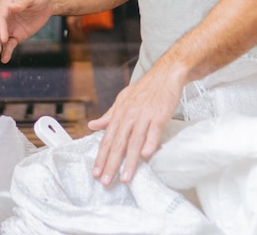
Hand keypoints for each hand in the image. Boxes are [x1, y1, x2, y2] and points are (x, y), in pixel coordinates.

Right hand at [0, 0, 52, 62]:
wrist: (47, 1)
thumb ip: (22, 2)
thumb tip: (11, 7)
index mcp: (6, 5)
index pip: (0, 18)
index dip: (1, 29)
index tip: (4, 39)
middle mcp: (5, 17)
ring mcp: (9, 27)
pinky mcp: (16, 35)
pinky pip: (10, 45)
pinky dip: (6, 52)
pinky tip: (4, 59)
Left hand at [87, 65, 182, 185]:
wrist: (165, 75)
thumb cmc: (144, 89)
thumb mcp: (123, 99)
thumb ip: (109, 115)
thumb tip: (92, 125)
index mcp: (120, 112)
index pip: (107, 138)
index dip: (101, 156)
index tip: (96, 172)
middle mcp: (130, 115)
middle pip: (118, 143)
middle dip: (111, 164)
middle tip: (106, 181)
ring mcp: (145, 115)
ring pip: (135, 141)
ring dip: (130, 161)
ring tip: (125, 178)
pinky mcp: (159, 115)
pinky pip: (154, 131)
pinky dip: (150, 143)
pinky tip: (146, 156)